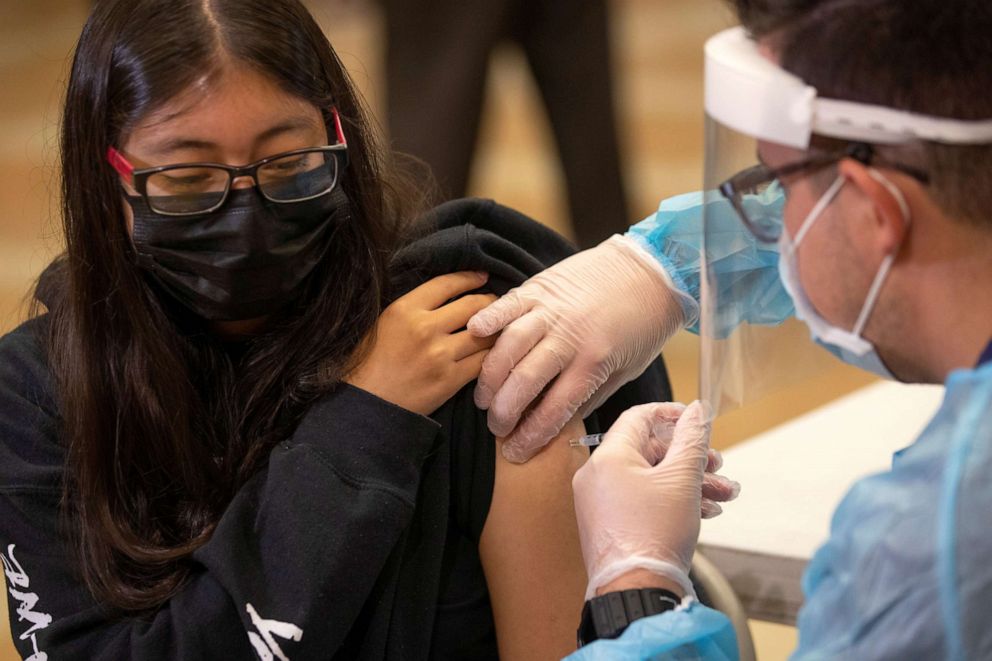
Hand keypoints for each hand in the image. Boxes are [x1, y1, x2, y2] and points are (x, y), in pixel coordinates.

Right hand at [347, 271, 495, 415]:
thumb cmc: (367, 365)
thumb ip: (412, 309)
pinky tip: (493, 353)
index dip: (469, 277)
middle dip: (490, 302)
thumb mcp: (383, 323)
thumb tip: (444, 297)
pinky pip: (482, 362)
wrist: (365, 406)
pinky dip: (491, 356)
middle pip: (472, 306)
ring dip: (496, 330)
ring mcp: (439, 355)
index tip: (482, 276)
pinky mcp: (450, 380)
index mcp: (404, 309)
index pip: (447, 283)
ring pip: (484, 335)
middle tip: (497, 304)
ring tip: (501, 328)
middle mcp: (424, 328)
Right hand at [468, 235, 685, 462]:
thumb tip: (559, 422)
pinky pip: (508, 304)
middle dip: (503, 411)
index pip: (553, 410)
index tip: (514, 452)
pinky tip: (474, 334)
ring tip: (483, 396)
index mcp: (594, 362)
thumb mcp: (627, 370)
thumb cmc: (643, 325)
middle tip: (495, 426)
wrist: (652, 272)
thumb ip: (591, 395)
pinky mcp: (542, 287)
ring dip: (489, 375)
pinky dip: (489, 318)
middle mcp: (570, 337)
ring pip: (509, 345)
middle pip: (523, 381)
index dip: (529, 436)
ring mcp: (552, 310)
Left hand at [571, 401, 738, 598]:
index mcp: (608, 458)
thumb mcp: (682, 480)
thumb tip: (697, 410)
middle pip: (649, 451)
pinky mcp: (609, 524)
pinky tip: (705, 512)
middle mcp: (597, 476)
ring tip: (722, 495)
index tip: (697, 421)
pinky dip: (671, 500)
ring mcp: (600, 502)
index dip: (671, 414)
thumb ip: (691, 440)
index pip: (638, 418)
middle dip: (690, 458)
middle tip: (718, 466)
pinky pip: (641, 500)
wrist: (637, 591)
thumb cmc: (655, 534)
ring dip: (689, 482)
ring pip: (650, 479)